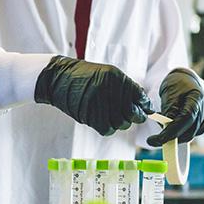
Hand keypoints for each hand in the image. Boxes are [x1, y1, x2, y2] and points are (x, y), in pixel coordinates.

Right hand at [35, 56, 152, 135]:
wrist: (59, 77)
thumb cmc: (84, 77)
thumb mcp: (107, 74)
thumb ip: (126, 87)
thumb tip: (144, 103)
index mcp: (116, 77)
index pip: (139, 96)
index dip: (144, 107)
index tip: (144, 111)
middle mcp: (109, 89)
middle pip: (131, 113)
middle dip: (133, 117)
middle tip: (129, 116)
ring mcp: (99, 102)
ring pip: (120, 123)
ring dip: (118, 123)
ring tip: (111, 115)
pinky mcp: (89, 115)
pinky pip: (107, 129)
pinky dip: (107, 127)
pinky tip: (102, 120)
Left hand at [146, 68, 203, 146]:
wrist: (185, 81)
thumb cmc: (176, 86)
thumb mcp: (169, 94)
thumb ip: (169, 110)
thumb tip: (167, 127)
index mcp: (196, 98)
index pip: (186, 118)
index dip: (172, 131)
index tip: (159, 139)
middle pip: (189, 131)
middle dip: (170, 137)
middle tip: (153, 139)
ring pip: (189, 135)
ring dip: (174, 135)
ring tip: (162, 123)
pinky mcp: (203, 123)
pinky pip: (190, 134)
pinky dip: (179, 133)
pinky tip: (171, 125)